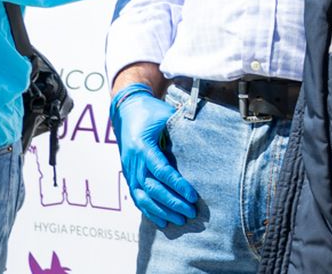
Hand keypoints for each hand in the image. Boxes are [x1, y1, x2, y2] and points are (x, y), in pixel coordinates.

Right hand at [111, 83, 197, 228]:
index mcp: (143, 147)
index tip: (192, 196)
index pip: (162, 171)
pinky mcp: (129, 174)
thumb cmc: (150, 111)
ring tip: (179, 221)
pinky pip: (137, 197)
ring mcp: (129, 170)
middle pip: (152, 189)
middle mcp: (134, 162)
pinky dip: (149, 210)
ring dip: (161, 211)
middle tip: (190, 213)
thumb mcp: (166, 115)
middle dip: (172, 203)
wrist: (126, 110)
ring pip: (143, 197)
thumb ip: (181, 127)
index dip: (177, 185)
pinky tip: (161, 221)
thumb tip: (205, 138)